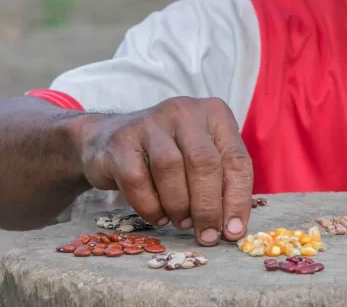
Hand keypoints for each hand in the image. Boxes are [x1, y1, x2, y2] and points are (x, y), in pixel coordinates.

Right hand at [74, 97, 253, 245]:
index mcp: (215, 114)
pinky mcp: (121, 141)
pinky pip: (137, 180)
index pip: (236, 160)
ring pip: (171, 169)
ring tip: (181, 221)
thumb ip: (220, 184)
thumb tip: (232, 228)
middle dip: (208, 207)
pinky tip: (157, 216)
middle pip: (204, 163)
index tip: (233, 232)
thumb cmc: (169, 154)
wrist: (108, 140)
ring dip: (178, 206)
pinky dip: (150, 206)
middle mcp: (185, 111)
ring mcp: (151, 123)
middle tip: (207, 235)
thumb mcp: (201, 159)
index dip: (238, 200)